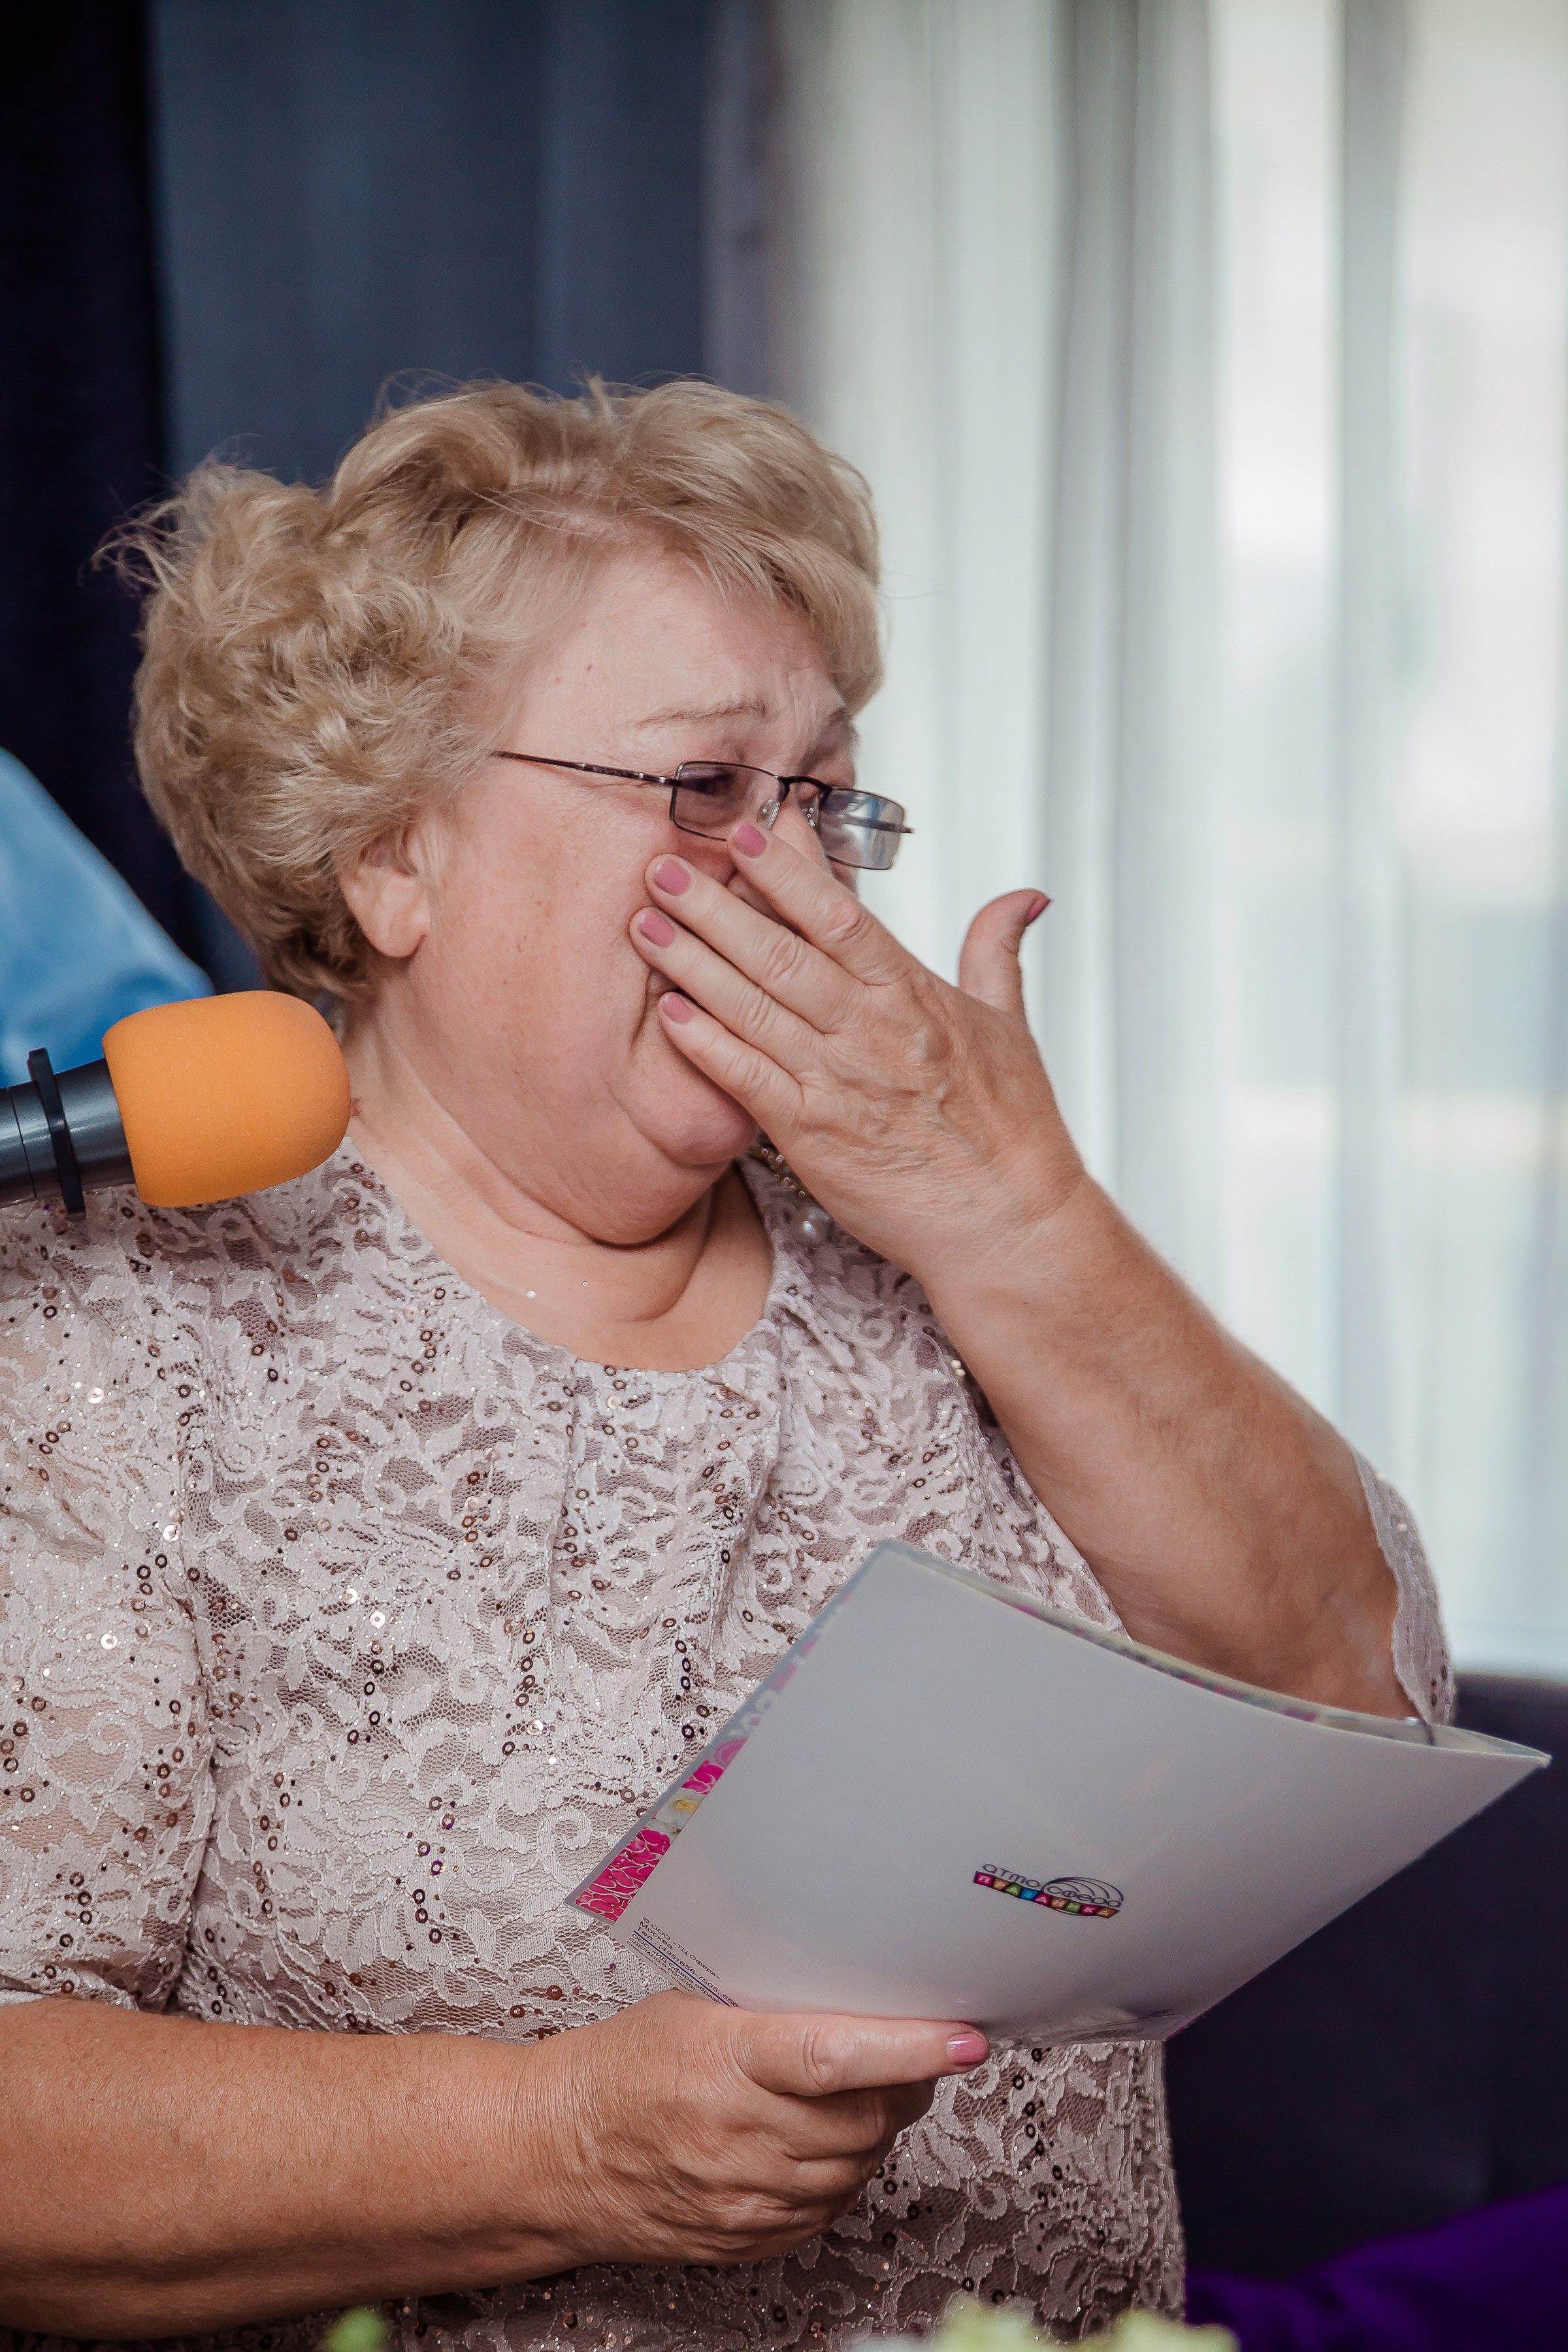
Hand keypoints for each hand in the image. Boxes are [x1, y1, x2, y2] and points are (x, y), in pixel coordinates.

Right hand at [522, 1991, 986, 2267]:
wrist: (553, 2155)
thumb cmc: (621, 2069)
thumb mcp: (692, 2008)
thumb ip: (775, 2010)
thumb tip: (865, 2000)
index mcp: (724, 2060)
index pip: (836, 2056)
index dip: (910, 2048)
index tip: (964, 2038)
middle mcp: (737, 2135)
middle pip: (864, 2118)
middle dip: (906, 2084)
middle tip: (917, 2051)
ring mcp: (744, 2197)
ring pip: (856, 2165)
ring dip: (876, 2129)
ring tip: (861, 2092)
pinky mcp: (748, 2240)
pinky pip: (829, 2208)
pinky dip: (841, 2173)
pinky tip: (821, 2141)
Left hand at [629, 824, 1072, 1288]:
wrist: (1008, 1225)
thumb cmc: (1012, 1131)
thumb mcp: (1011, 1027)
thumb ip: (997, 952)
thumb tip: (1022, 896)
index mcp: (914, 995)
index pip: (841, 915)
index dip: (788, 870)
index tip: (746, 826)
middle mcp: (871, 1031)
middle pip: (779, 953)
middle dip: (714, 905)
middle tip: (659, 865)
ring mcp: (838, 1083)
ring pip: (752, 1008)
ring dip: (692, 963)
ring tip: (643, 924)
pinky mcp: (813, 1136)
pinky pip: (747, 1079)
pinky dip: (705, 1044)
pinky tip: (665, 1011)